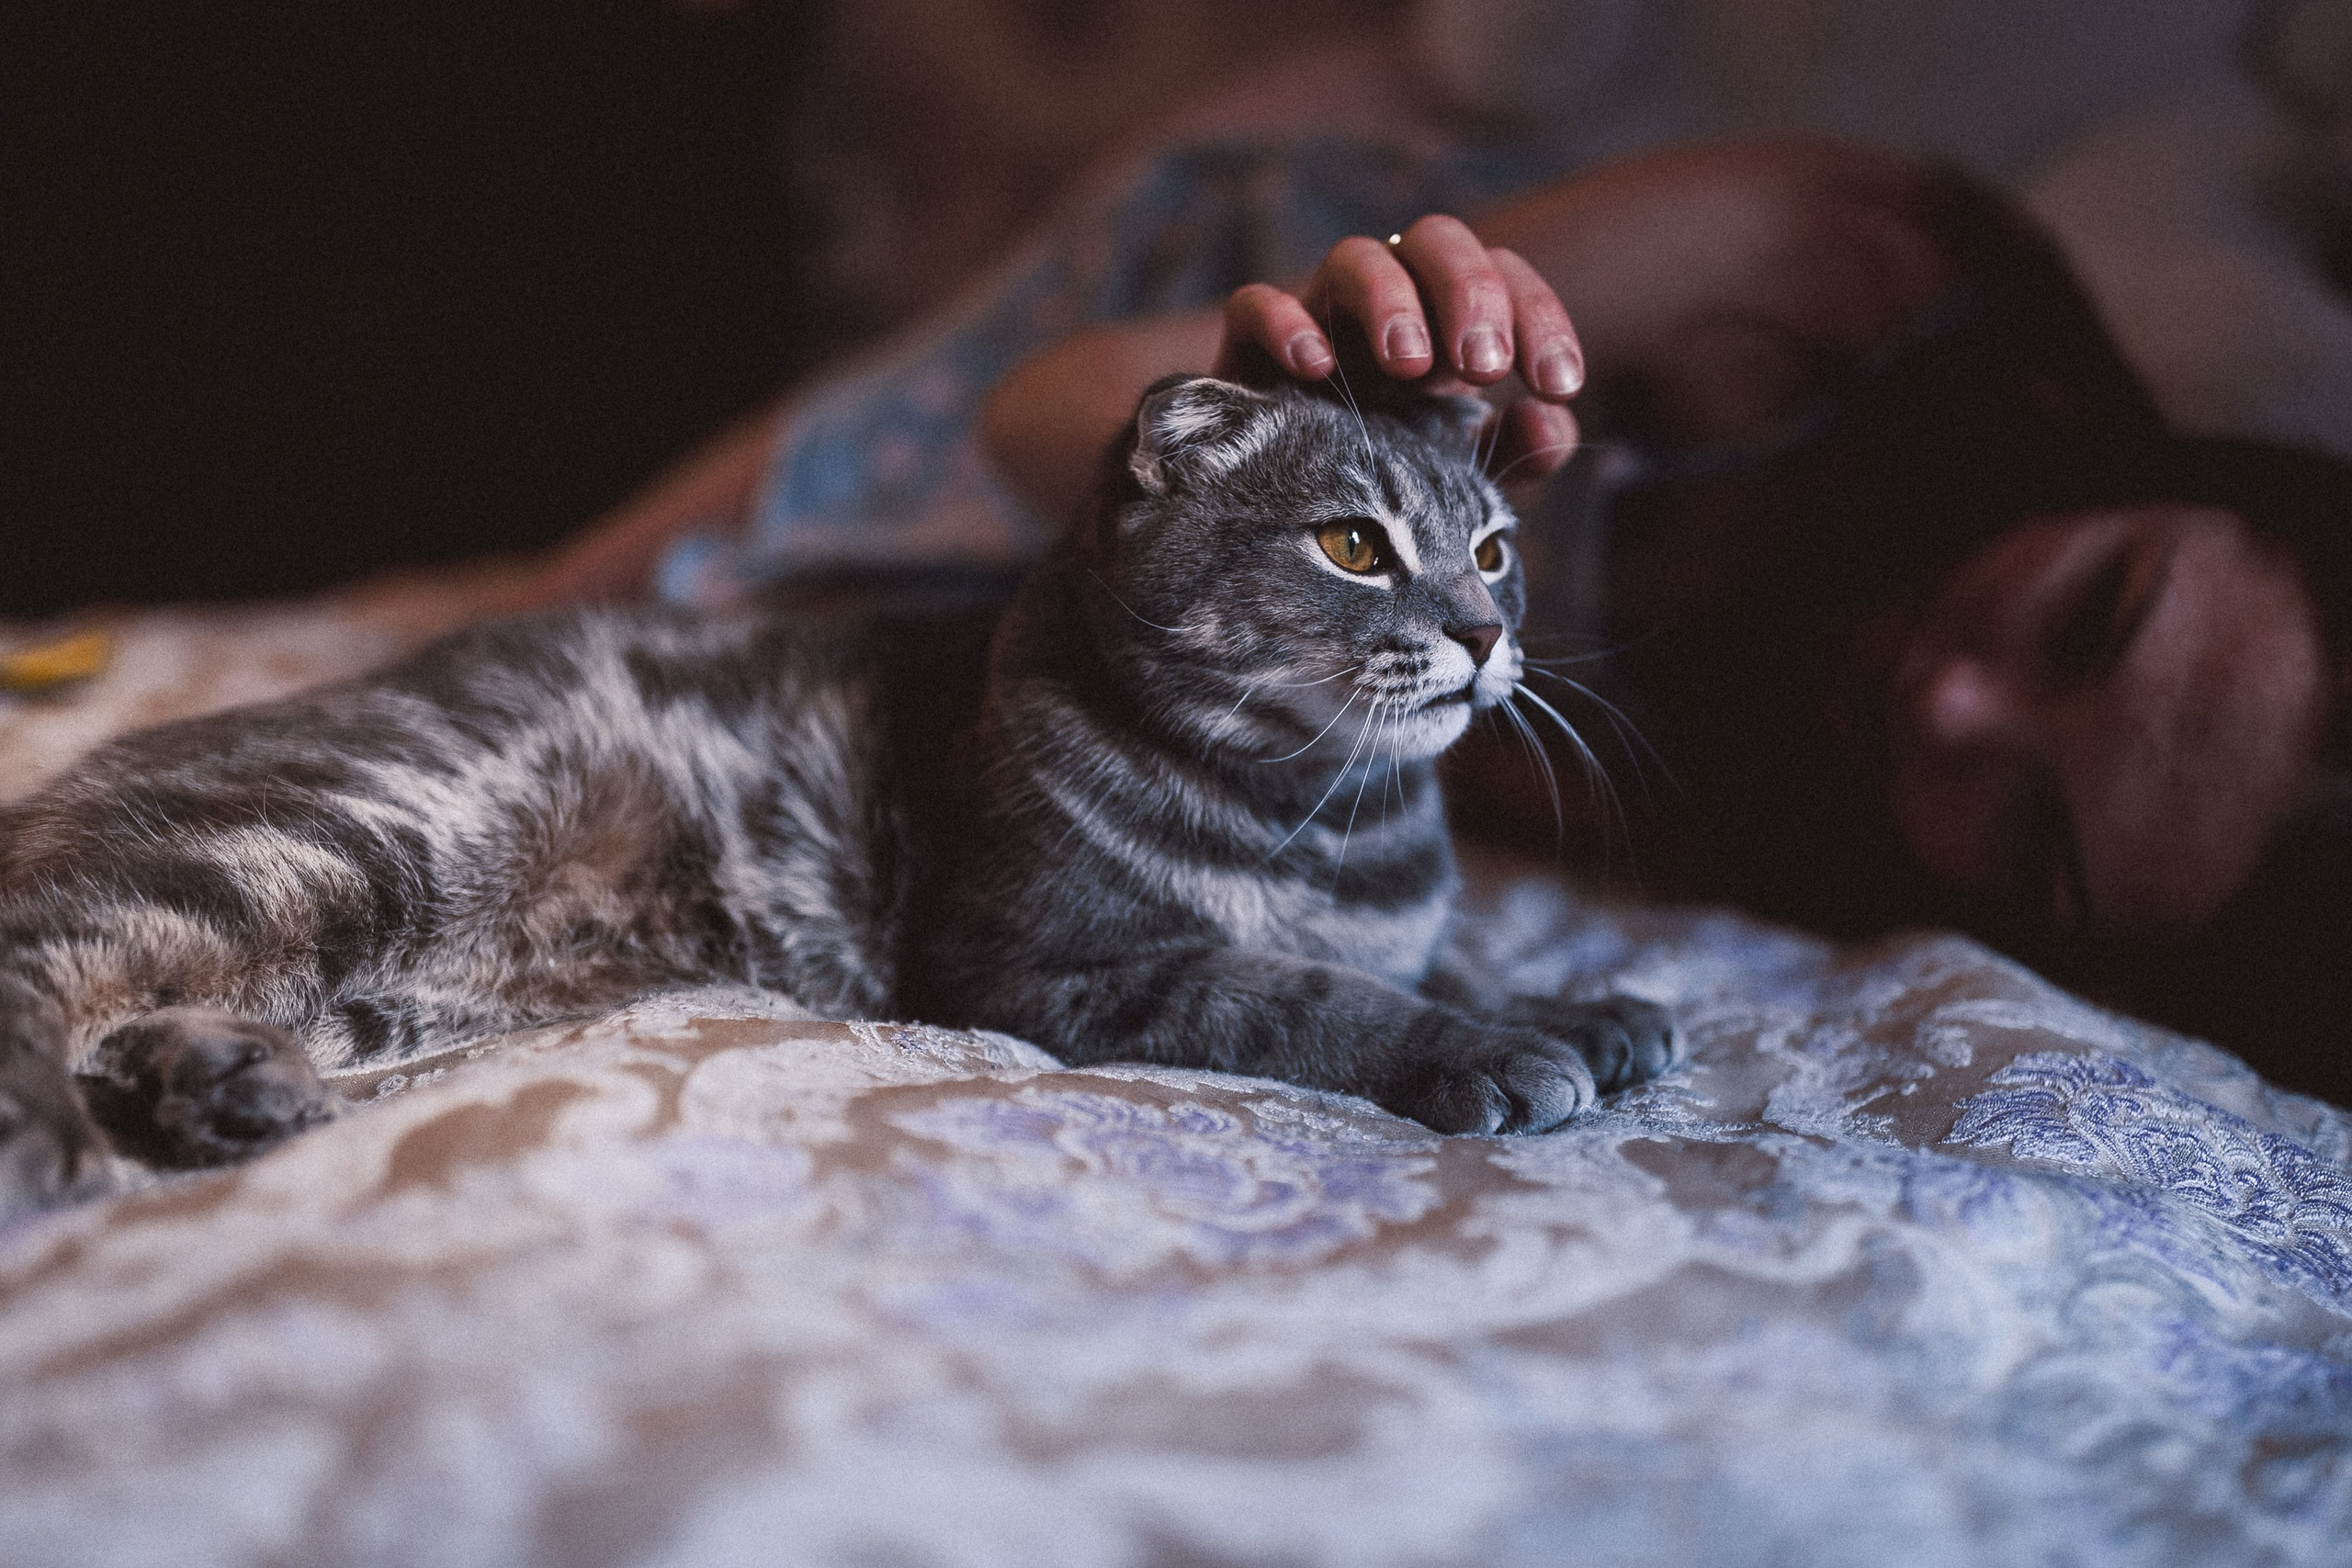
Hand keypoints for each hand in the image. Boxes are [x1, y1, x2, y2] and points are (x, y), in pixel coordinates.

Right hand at [1212, 214, 1584, 482]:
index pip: (1504, 278)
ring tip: (1409, 365)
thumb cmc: (1381, 479)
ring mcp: (1317, 319)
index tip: (1559, 385)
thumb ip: (1516, 450)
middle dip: (1469, 293)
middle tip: (1484, 366)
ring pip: (1354, 259)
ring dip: (1389, 301)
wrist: (1275, 513)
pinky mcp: (1247, 350)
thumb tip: (1550, 423)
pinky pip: (1255, 304)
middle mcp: (1387, 305)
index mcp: (1446, 322)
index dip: (1541, 320)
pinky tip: (1316, 369)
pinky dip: (1285, 324)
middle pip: (1436, 240)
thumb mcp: (1461, 472)